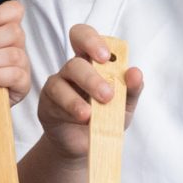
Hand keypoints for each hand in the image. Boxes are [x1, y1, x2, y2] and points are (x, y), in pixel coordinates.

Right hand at [34, 24, 143, 159]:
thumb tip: (135, 73)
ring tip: (90, 115)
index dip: (91, 40)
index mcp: (91, 62)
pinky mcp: (47, 104)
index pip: (83, 37)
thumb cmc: (106, 117)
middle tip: (107, 95)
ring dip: (76, 99)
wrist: (89, 145)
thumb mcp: (125, 105)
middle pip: (74, 62)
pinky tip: (81, 119)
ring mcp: (57, 85)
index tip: (105, 56)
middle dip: (91, 79)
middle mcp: (72, 70)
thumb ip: (132, 89)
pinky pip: (54, 102)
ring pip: (60, 82)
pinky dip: (69, 110)